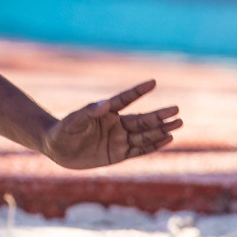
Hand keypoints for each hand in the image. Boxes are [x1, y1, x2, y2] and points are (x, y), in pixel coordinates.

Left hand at [41, 80, 182, 168]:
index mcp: (106, 112)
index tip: (152, 82)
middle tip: (176, 110)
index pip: (126, 99)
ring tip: (178, 123)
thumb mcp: (73, 121)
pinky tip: (168, 139)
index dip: (138, 91)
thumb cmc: (63, 131)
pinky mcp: (119, 154)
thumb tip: (106, 104)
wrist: (57, 150)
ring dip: (161, 130)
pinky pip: (139, 150)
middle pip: (141, 120)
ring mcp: (119, 139)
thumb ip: (89, 112)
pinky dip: (154, 145)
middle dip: (159, 115)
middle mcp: (116, 124)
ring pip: (144, 134)